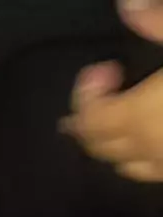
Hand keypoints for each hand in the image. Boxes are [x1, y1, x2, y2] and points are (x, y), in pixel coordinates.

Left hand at [59, 0, 162, 181]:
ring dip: (114, 145)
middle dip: (92, 123)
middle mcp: (150, 151)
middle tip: (101, 92)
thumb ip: (157, 23)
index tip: (102, 70)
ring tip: (119, 120)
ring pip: (125, 168)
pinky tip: (152, 140)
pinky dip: (141, 159)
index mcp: (144, 117)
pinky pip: (151, 174)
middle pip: (100, 148)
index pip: (90, 122)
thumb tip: (125, 4)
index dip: (85, 97)